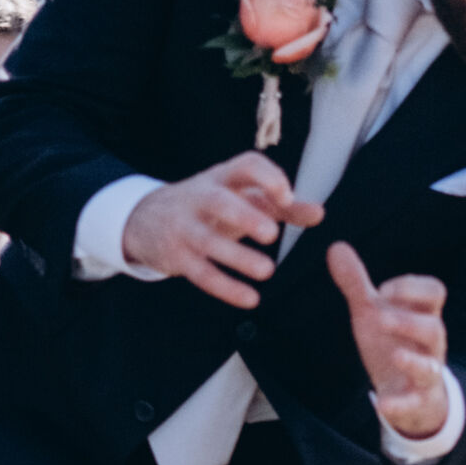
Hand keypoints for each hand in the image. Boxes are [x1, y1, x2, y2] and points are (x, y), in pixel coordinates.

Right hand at [120, 154, 324, 310]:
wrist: (145, 219)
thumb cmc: (208, 206)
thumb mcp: (240, 198)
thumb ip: (281, 205)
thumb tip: (320, 213)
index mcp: (221, 178)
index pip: (245, 166)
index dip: (267, 178)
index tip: (287, 198)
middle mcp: (200, 198)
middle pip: (219, 201)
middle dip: (244, 215)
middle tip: (272, 234)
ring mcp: (184, 227)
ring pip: (208, 241)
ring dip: (237, 257)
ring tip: (267, 271)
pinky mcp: (176, 256)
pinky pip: (201, 274)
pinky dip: (226, 287)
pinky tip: (250, 298)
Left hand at [327, 241, 448, 439]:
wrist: (408, 392)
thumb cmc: (392, 343)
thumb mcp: (373, 313)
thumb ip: (356, 283)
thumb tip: (336, 246)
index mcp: (422, 315)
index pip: (434, 292)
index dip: (411, 288)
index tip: (385, 290)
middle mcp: (429, 344)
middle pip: (434, 327)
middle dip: (409, 320)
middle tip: (380, 315)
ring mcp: (426, 373)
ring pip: (431, 366)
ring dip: (413, 359)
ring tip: (393, 355)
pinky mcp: (418, 401)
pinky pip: (416, 403)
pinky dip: (401, 404)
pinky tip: (382, 404)